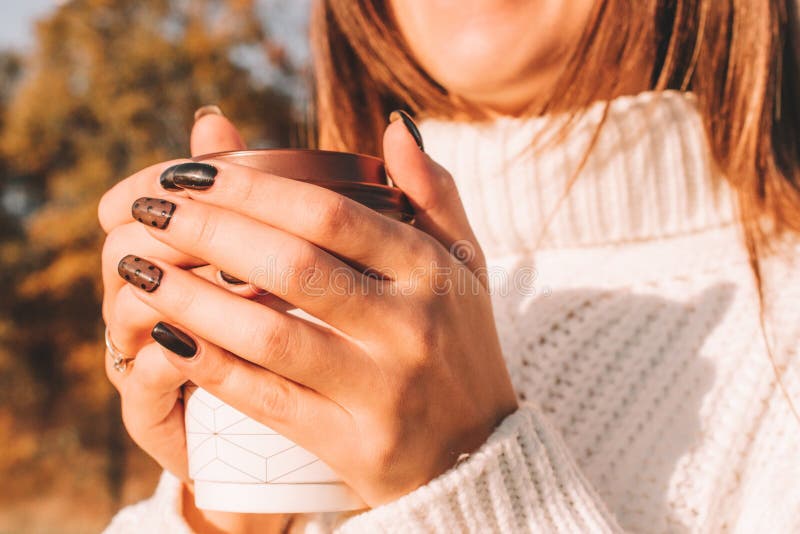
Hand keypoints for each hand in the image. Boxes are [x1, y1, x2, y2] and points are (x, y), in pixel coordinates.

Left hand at [103, 115, 517, 505]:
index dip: (251, 187)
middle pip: (291, 265)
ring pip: (269, 335)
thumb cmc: (460, 345)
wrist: (481, 452)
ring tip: (138, 269)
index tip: (191, 172)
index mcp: (432, 272)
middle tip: (149, 210)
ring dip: (192, 298)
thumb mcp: (465, 265)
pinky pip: (267, 400)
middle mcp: (411, 326)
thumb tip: (392, 124)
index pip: (331, 214)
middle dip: (207, 231)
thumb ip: (434, 193)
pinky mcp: (353, 444)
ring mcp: (382, 390)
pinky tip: (167, 335)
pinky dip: (211, 365)